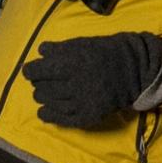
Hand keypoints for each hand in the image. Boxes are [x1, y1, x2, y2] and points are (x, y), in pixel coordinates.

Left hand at [26, 33, 161, 130]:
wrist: (133, 70)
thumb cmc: (105, 52)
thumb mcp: (81, 43)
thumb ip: (59, 49)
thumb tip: (40, 52)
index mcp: (70, 63)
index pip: (38, 71)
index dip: (30, 71)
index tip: (29, 71)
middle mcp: (72, 84)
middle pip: (42, 89)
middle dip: (38, 85)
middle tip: (41, 82)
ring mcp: (80, 102)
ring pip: (49, 103)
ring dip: (43, 98)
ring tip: (46, 95)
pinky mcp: (86, 116)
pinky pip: (61, 119)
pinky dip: (49, 115)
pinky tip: (44, 112)